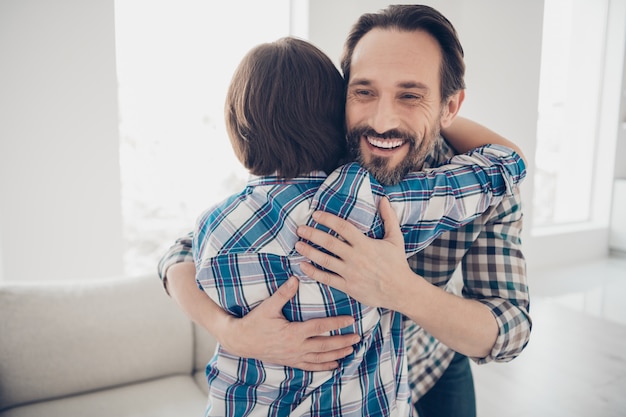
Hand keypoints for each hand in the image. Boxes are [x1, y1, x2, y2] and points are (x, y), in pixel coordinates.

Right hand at [221, 276, 359, 370]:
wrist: (241, 341)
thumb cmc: (254, 322)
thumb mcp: (268, 307)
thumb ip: (283, 293)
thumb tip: (295, 279)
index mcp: (294, 332)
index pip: (321, 327)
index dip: (337, 323)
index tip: (351, 320)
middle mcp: (297, 347)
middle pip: (326, 345)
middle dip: (343, 341)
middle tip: (358, 337)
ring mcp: (294, 357)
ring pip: (321, 358)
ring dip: (337, 354)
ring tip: (351, 350)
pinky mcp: (291, 362)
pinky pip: (311, 367)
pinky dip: (324, 367)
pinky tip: (335, 366)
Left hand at [295, 197, 412, 309]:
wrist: (401, 290)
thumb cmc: (397, 263)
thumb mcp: (395, 238)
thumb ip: (389, 218)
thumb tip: (383, 198)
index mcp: (365, 244)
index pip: (343, 227)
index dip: (328, 219)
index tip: (315, 214)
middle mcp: (356, 257)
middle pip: (329, 243)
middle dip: (312, 234)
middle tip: (299, 228)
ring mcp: (351, 273)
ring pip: (325, 260)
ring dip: (309, 252)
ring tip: (297, 245)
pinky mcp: (348, 287)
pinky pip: (327, 279)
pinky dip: (314, 272)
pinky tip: (303, 266)